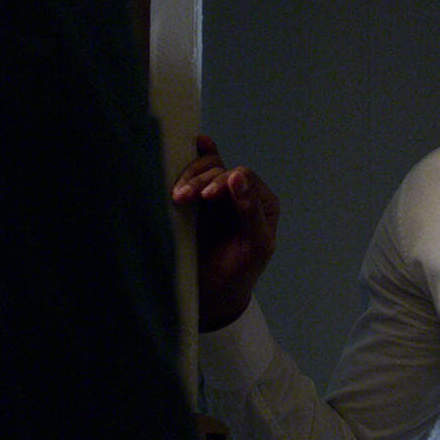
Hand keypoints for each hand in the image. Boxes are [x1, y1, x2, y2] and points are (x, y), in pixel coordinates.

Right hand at [172, 134, 280, 330]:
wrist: (214, 294)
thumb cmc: (239, 273)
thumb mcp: (255, 247)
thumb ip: (251, 213)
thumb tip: (237, 176)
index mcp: (262, 204)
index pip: (244, 177)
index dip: (223, 181)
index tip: (206, 197)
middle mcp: (242, 194)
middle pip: (221, 169)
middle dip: (200, 179)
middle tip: (182, 197)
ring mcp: (219, 196)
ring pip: (205, 168)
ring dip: (189, 176)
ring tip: (176, 195)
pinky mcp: (199, 200)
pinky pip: (197, 173)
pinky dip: (192, 161)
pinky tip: (191, 145)